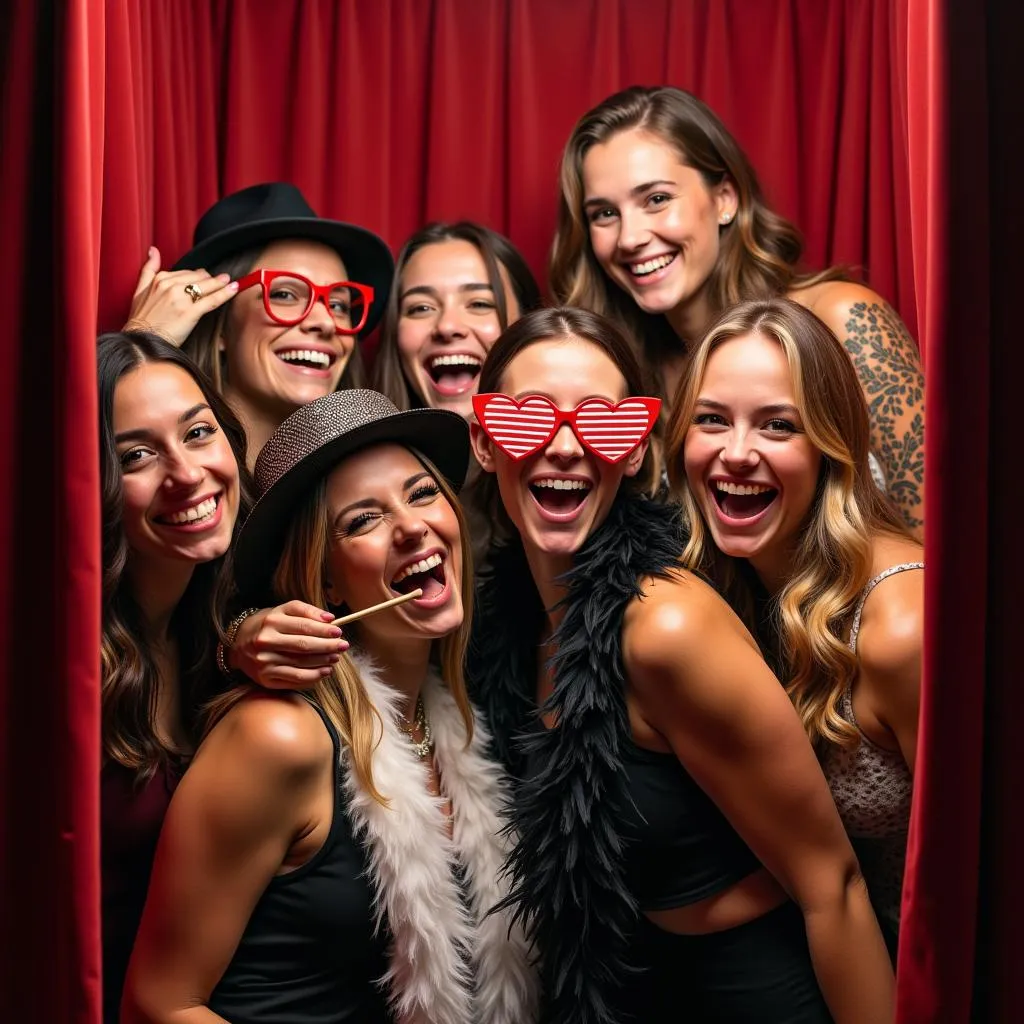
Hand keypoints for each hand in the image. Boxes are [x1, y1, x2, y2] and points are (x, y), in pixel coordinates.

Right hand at [123, 246, 238, 345]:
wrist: (143, 341)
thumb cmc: (142, 319)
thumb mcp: (139, 290)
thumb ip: (148, 269)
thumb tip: (153, 250)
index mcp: (160, 279)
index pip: (186, 272)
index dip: (199, 276)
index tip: (207, 277)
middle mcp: (170, 286)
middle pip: (198, 277)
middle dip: (211, 279)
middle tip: (223, 280)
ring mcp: (180, 299)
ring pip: (206, 286)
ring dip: (221, 283)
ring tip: (232, 282)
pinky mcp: (189, 312)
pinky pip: (211, 300)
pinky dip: (224, 294)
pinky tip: (234, 289)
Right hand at [229, 602, 349, 689]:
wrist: (237, 644)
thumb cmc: (267, 625)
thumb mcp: (282, 611)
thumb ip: (306, 611)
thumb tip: (329, 618)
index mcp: (271, 622)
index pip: (303, 627)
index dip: (324, 630)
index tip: (339, 632)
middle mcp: (265, 642)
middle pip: (303, 646)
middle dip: (327, 646)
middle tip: (343, 646)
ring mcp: (264, 662)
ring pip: (301, 664)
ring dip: (323, 662)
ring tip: (336, 658)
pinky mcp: (266, 678)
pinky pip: (295, 680)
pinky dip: (313, 677)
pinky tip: (325, 672)